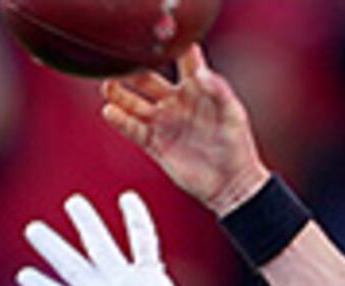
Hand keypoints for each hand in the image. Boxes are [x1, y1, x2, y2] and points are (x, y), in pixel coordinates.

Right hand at [15, 193, 226, 285]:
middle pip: (69, 265)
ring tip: (73, 203)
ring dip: (84, 222)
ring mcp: (124, 284)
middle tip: (34, 229)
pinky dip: (136, 219)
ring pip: (98, 244)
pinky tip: (128, 198)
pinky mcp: (149, 276)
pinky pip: (142, 241)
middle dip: (50, 246)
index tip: (25, 275)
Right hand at [101, 45, 271, 212]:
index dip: (171, 50)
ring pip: (135, 104)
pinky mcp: (155, 144)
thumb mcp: (233, 114)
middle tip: (118, 64)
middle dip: (132, 72)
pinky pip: (134, 129)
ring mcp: (164, 122)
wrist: (230, 184)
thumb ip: (218, 90)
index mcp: (196, 89)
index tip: (156, 43)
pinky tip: (110, 113)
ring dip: (120, 94)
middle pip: (148, 80)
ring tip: (107, 86)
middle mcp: (176, 102)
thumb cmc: (236, 146)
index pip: (182, 62)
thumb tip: (202, 72)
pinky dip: (121, 122)